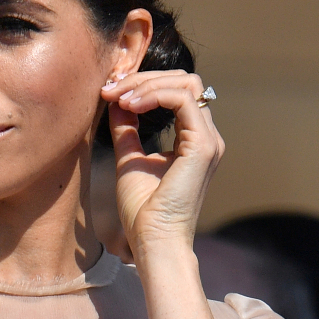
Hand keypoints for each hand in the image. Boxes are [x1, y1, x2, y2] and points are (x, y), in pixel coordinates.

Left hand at [98, 70, 223, 254]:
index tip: (110, 91)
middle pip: (184, 81)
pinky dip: (154, 95)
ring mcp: (208, 140)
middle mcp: (206, 136)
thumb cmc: (143, 210)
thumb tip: (116, 100)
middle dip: (144, 78)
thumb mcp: (130, 159)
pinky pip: (183, 100)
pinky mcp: (202, 146)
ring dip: (146, 84)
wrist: (153, 240)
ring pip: (185, 85)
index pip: (177, 91)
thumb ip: (127, 129)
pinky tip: (130, 106)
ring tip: (118, 98)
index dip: (143, 84)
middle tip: (111, 89)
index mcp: (193, 139)